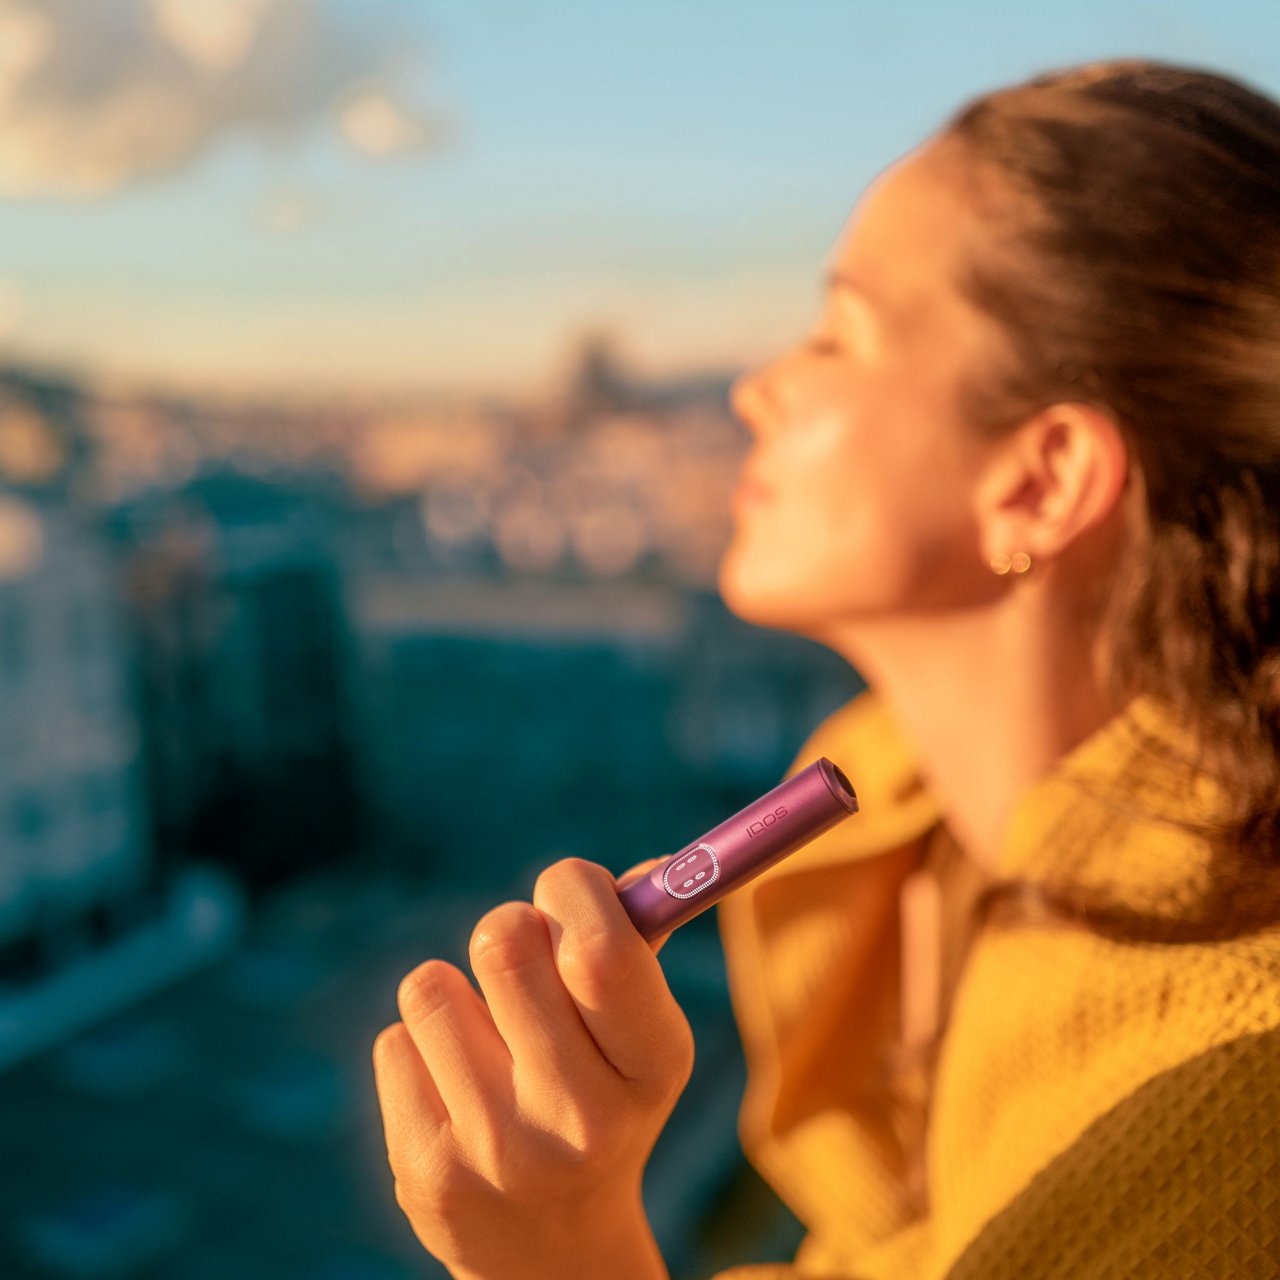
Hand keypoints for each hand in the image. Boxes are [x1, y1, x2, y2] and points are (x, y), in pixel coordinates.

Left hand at [372, 857, 693, 1279]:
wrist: (555, 1246)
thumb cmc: (602, 1096)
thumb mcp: (639, 1037)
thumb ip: (634, 945)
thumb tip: (642, 872)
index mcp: (651, 1065)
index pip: (599, 949)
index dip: (573, 890)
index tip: (567, 891)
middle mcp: (581, 1116)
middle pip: (503, 942)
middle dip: (508, 927)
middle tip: (521, 954)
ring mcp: (497, 1148)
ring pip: (432, 985)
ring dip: (456, 993)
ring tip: (486, 1035)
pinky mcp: (426, 1169)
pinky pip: (396, 1041)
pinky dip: (420, 1047)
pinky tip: (455, 1089)